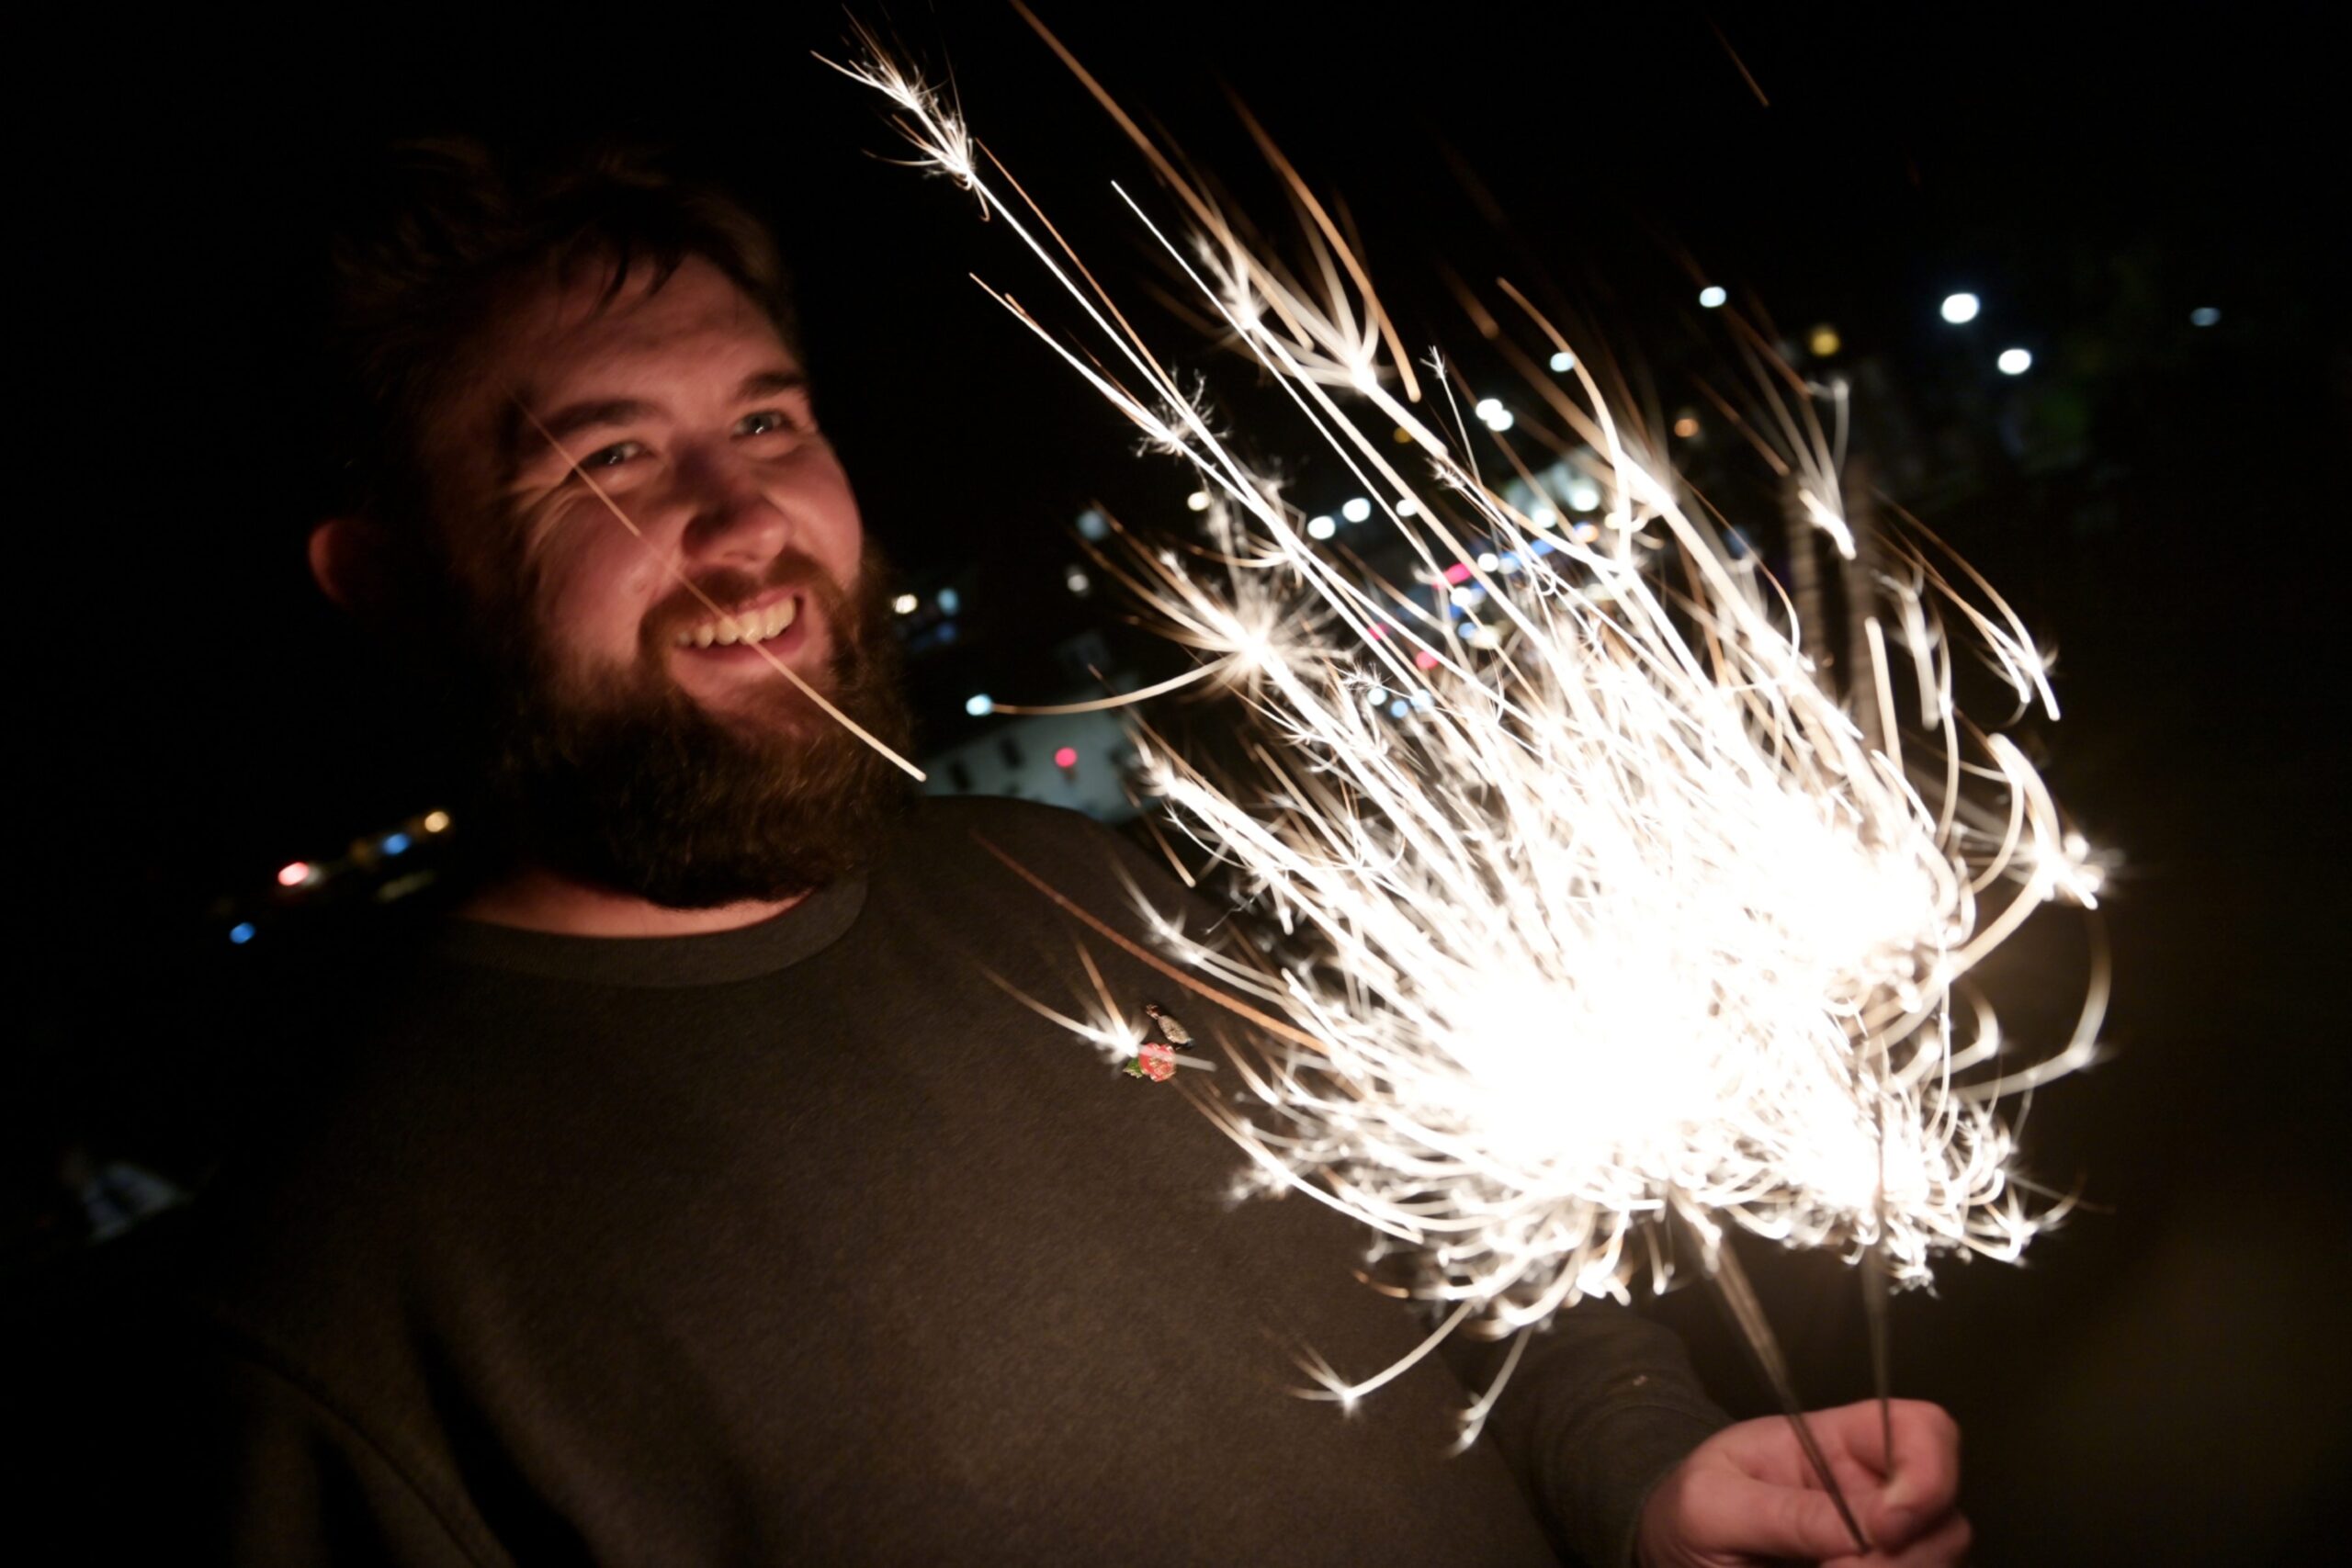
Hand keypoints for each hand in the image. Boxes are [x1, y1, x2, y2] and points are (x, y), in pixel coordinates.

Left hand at [1636, 1399, 1968, 1565]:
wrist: (1671, 1553)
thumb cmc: (1686, 1512)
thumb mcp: (1712, 1505)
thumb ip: (1785, 1512)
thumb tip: (1870, 1529)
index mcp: (1833, 1444)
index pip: (1918, 1428)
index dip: (1928, 1471)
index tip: (1888, 1526)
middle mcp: (1870, 1491)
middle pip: (1944, 1513)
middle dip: (1905, 1552)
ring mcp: (1878, 1542)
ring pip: (1938, 1559)